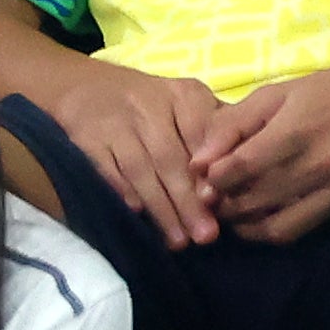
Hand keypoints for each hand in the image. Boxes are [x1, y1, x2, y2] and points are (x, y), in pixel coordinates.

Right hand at [41, 57, 223, 249]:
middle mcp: (150, 106)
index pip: (202, 134)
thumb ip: (214, 129)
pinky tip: (138, 217)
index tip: (223, 203)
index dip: (210, 171)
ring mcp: (115, 124)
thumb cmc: (152, 104)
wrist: (89, 89)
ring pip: (141, 170)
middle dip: (189, 200)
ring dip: (160, 207)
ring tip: (177, 240)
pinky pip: (107, 171)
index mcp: (184, 95)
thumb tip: (244, 166)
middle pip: (172, 158)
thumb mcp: (187, 102)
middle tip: (206, 235)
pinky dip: (123, 193)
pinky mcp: (85, 140)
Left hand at [193, 45, 329, 243]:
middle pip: (249, 203)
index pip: (234, 171)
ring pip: (273, 228)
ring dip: (247, 225)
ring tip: (242, 211)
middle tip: (221, 196)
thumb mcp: (286, 91)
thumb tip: (197, 162)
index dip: (212, 179)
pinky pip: (304, 229)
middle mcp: (318, 165)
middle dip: (225, 203)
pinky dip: (279, 228)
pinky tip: (274, 213)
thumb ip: (237, 122)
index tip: (210, 176)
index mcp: (297, 130)